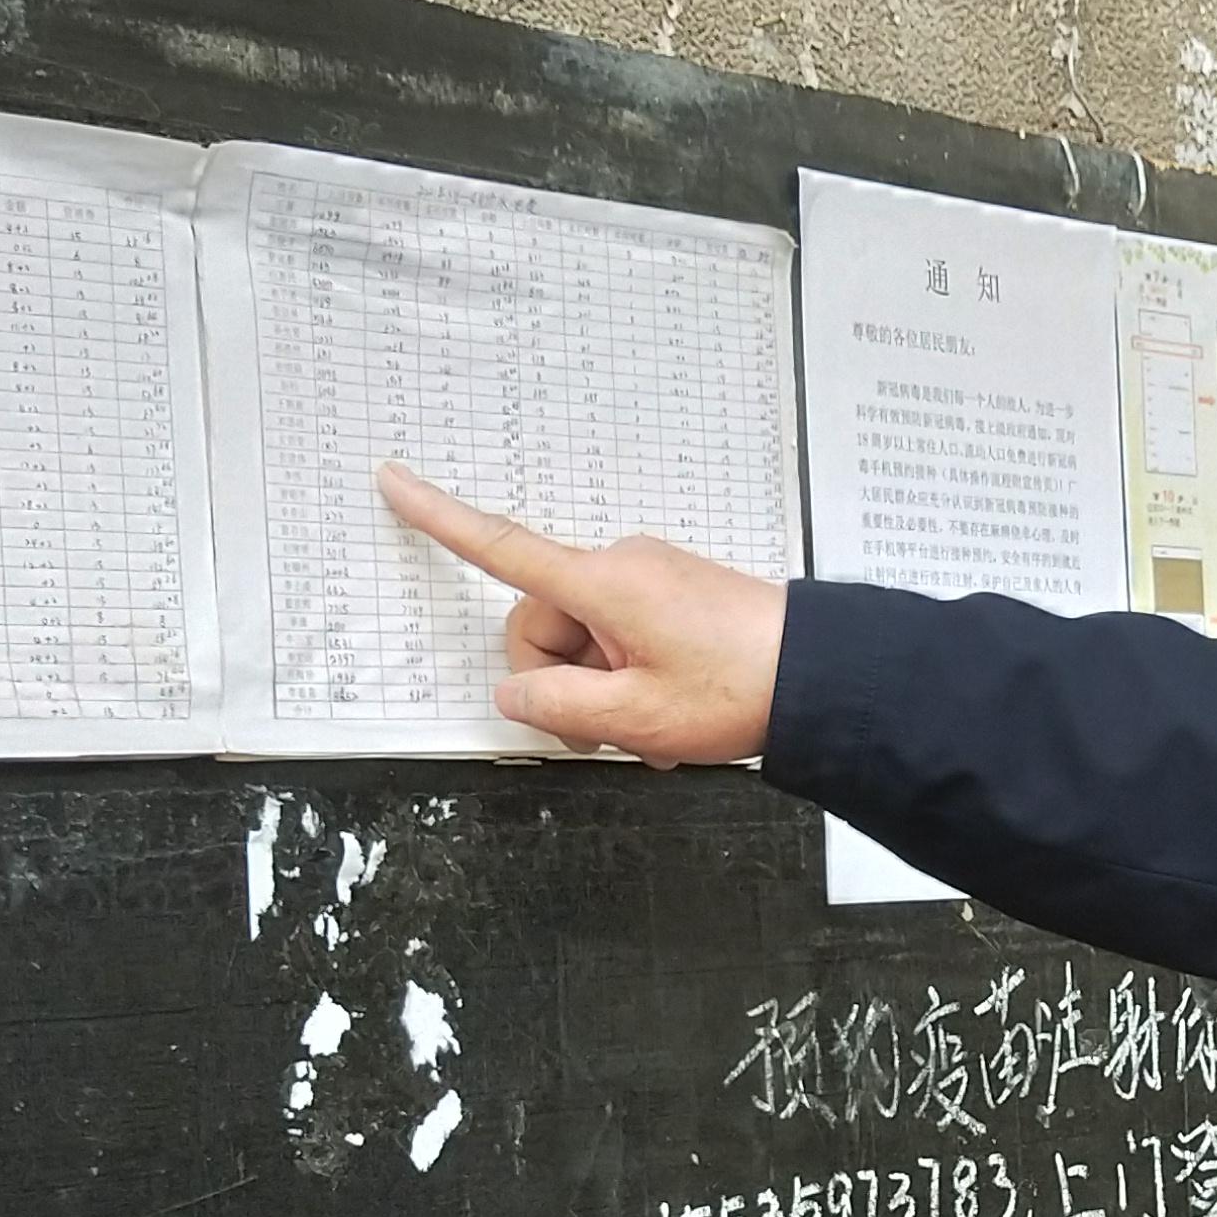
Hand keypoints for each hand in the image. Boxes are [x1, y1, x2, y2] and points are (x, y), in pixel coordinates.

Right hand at [375, 465, 788, 763]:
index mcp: (601, 584)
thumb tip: (513, 693)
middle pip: (541, 628)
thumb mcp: (633, 717)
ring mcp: (648, 580)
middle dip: (560, 687)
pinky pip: (621, 640)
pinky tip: (670, 718)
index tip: (393, 481)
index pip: (500, 548)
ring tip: (656, 732)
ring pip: (583, 644)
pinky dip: (631, 684)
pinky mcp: (671, 596)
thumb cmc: (738, 688)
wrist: (823, 677)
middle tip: (609, 735)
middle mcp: (619, 568)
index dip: (439, 519)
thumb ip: (555, 706)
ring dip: (603, 696)